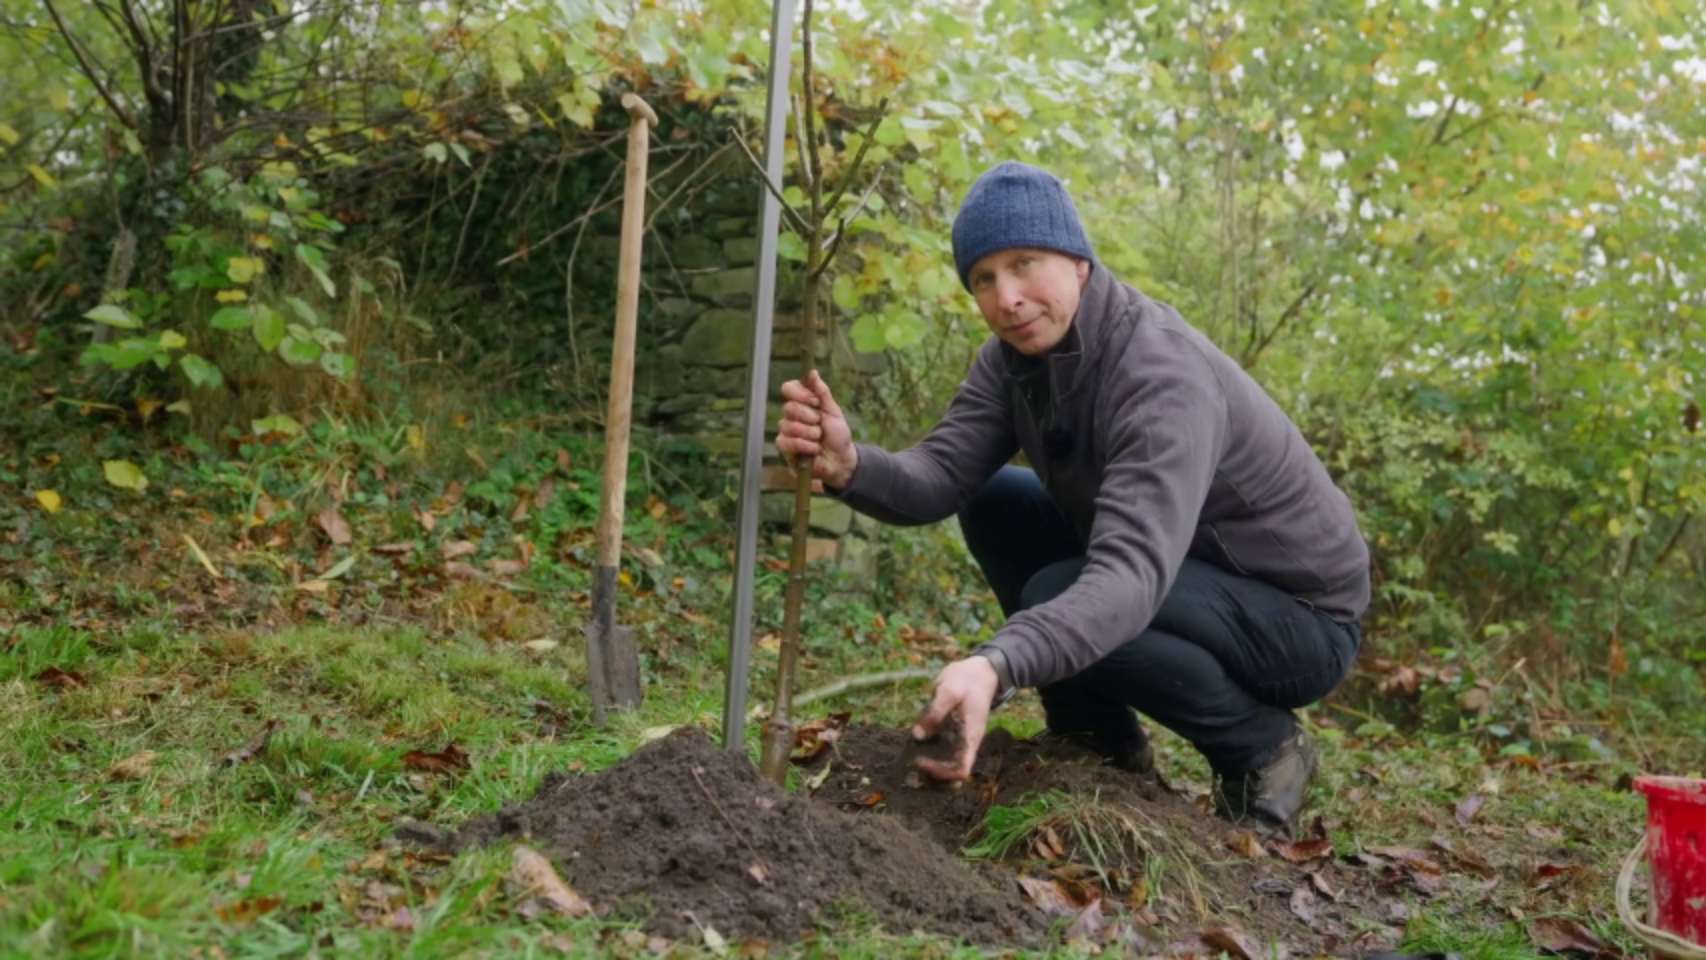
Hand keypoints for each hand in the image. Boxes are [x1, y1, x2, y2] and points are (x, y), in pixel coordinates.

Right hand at [775, 369, 857, 489]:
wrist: (841, 460)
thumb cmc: (838, 435)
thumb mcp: (833, 411)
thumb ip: (822, 392)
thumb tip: (812, 372)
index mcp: (802, 402)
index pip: (788, 388)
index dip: (800, 394)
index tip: (815, 402)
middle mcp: (791, 415)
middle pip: (789, 408)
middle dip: (810, 418)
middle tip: (820, 425)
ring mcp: (786, 431)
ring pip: (788, 426)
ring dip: (810, 434)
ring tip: (819, 440)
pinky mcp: (785, 448)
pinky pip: (786, 442)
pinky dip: (805, 446)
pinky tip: (814, 450)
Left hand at [911, 656, 998, 781]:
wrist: (981, 671)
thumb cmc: (968, 679)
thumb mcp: (949, 690)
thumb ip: (935, 712)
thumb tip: (918, 735)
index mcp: (970, 736)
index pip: (961, 770)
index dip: (941, 773)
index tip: (922, 761)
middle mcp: (966, 743)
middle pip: (953, 774)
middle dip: (933, 776)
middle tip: (911, 763)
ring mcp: (960, 739)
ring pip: (948, 765)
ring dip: (930, 768)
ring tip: (909, 757)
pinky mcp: (953, 733)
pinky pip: (943, 751)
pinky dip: (930, 753)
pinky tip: (914, 745)